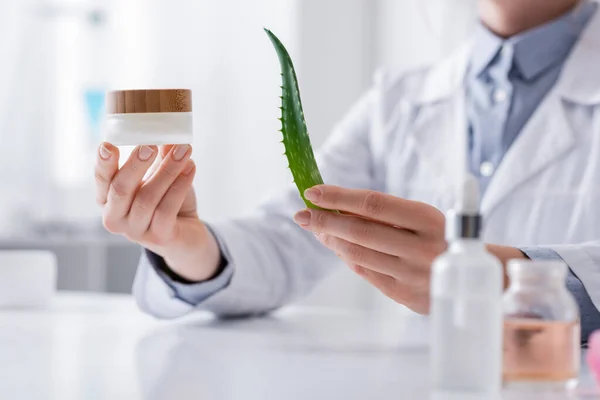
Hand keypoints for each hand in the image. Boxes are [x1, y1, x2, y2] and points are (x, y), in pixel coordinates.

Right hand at [95, 143, 220, 281]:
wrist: (186, 235)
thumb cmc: (166, 201)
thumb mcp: (159, 176)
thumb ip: (160, 155)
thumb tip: (168, 130)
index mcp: (108, 199)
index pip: (101, 179)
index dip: (103, 163)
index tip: (108, 144)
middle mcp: (116, 217)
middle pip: (120, 190)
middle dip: (136, 165)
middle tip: (150, 145)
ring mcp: (136, 230)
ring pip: (147, 198)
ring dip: (167, 171)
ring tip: (184, 150)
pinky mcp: (159, 237)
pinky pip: (167, 210)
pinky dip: (180, 186)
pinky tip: (190, 168)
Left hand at [293, 185, 523, 313]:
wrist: (482, 278)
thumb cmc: (443, 238)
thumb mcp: (424, 217)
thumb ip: (386, 214)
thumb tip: (337, 207)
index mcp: (428, 219)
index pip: (373, 203)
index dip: (338, 197)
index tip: (313, 192)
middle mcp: (421, 247)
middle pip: (360, 231)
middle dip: (325, 221)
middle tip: (302, 215)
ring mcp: (413, 275)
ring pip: (359, 254)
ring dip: (332, 240)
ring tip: (317, 229)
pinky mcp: (406, 296)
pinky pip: (367, 273)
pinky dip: (348, 258)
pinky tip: (338, 247)